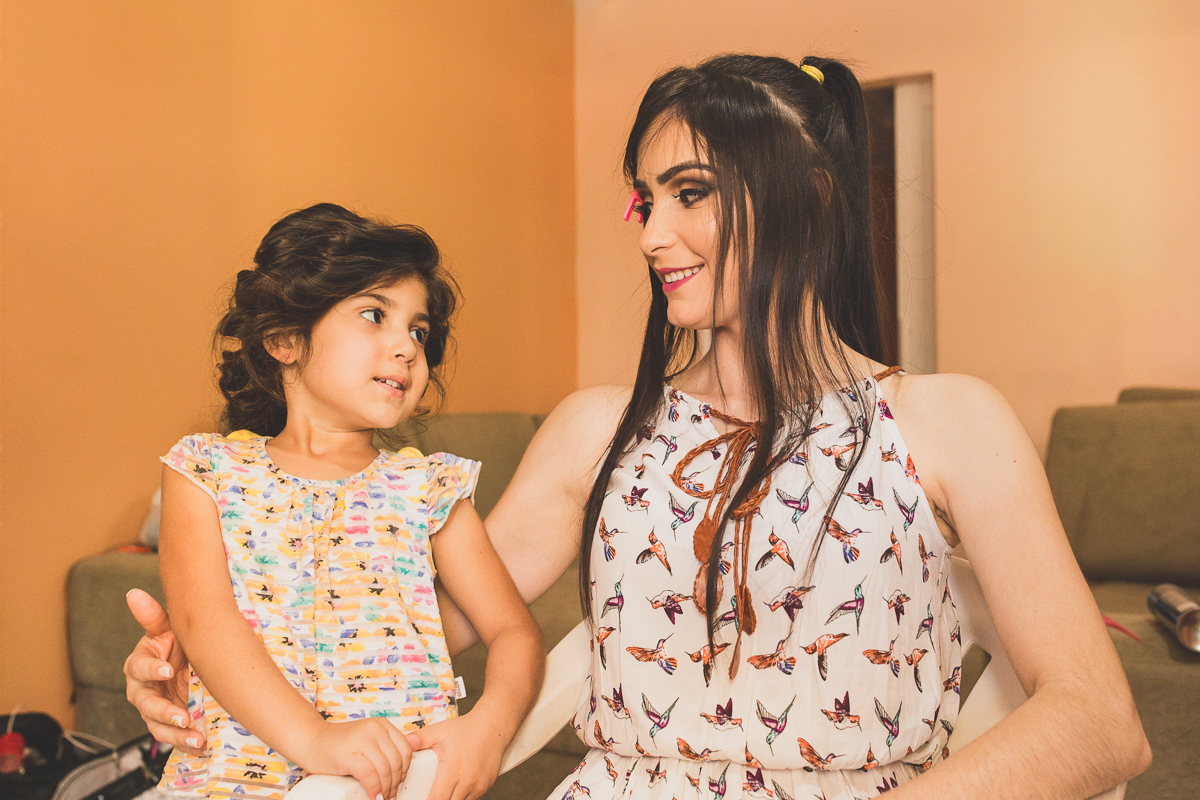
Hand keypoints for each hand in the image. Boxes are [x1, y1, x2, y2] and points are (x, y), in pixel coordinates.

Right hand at [123, 589, 204, 753]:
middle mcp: (142, 691)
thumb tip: (133, 593)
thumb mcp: (169, 629)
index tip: (169, 669)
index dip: (152, 669)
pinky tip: (202, 746)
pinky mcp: (168, 726)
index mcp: (138, 666)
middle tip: (183, 716)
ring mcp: (154, 711)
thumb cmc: (176, 644)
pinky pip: (173, 739)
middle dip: (164, 711)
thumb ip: (152, 616)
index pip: (139, 669)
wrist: (191, 663)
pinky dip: (186, 744)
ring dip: (176, 734)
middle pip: (146, 705)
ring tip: (196, 737)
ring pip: (158, 728)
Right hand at [304, 719, 412, 799]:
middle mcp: (373, 729)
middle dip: (396, 783)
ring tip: (382, 797)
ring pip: (384, 769)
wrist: (311, 741)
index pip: (405, 750)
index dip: (405, 770)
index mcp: (382, 725)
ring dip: (386, 789)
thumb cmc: (340, 744)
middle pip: (396, 761)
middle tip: (391, 795)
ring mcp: (360, 740)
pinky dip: (373, 789)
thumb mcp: (369, 738)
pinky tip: (373, 796)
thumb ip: (389, 742)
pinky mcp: (347, 754)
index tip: (399, 783)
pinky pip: (369, 775)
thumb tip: (417, 743)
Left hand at [405, 714, 505, 799]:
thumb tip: (402, 744)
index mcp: (453, 770)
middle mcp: (467, 782)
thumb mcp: (439, 731)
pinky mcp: (486, 787)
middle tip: (429, 794)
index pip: (436, 799)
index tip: (419, 798)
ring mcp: (478, 786)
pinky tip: (455, 789)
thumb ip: (419, 739)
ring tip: (442, 791)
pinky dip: (461, 798)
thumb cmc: (466, 729)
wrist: (493, 726)